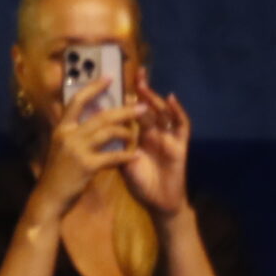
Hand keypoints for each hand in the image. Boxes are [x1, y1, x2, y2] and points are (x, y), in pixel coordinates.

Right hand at [29, 78, 142, 224]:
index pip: (77, 101)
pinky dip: (125, 156)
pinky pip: (112, 156)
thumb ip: (74, 133)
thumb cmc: (57, 172)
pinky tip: (135, 156)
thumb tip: (93, 117)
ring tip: (137, 134)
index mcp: (62, 128)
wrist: (50, 197)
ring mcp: (76, 149)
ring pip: (108, 132)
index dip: (94, 88)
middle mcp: (68, 134)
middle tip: (141, 106)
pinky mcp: (86, 165)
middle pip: (100, 116)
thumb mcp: (61, 147)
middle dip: (124, 110)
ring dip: (127, 132)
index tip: (110, 77)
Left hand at [121, 72, 193, 219]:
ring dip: (154, 96)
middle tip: (134, 72)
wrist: (158, 203)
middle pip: (148, 106)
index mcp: (139, 135)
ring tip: (145, 83)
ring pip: (162, 111)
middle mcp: (154, 132)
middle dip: (142, 90)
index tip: (116, 83)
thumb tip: (93, 131)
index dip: (127, 97)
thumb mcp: (121, 161)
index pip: (132, 111)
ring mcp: (168, 137)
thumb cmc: (140, 183)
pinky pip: (181, 125)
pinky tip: (171, 99)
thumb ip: (112, 146)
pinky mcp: (180, 145)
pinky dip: (178, 111)